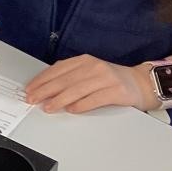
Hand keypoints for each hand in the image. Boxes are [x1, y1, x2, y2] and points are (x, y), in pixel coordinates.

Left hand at [25, 55, 158, 113]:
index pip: (58, 69)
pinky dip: (81, 105)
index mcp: (85, 60)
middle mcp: (94, 66)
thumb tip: (45, 90)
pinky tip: (71, 110)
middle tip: (32, 99)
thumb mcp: (89, 73)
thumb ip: (70, 78)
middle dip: (45, 90)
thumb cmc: (111, 80)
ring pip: (77, 89)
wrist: (142, 83)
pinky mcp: (116, 91)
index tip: (30, 89)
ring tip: (48, 107)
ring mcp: (106, 78)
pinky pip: (95, 99)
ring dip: (59, 99)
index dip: (42, 79)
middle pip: (64, 79)